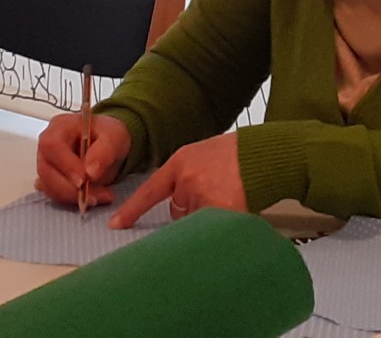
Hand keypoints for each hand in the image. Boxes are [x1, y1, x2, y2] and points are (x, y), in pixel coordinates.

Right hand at [35, 113, 130, 208]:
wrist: (108, 145)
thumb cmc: (107, 135)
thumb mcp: (114, 136)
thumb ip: (104, 151)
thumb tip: (91, 171)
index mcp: (60, 127)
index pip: (53, 146)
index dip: (65, 165)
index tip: (84, 180)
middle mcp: (48, 146)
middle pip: (47, 170)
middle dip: (71, 188)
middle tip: (97, 195)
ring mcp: (47, 164)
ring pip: (49, 186)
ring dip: (73, 197)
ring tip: (100, 197)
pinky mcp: (50, 180)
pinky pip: (54, 195)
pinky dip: (71, 201)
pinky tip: (92, 198)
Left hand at [109, 132, 246, 228]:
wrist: (264, 154)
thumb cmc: (237, 154)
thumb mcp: (203, 154)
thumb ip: (185, 175)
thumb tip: (176, 202)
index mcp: (181, 163)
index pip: (149, 191)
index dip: (132, 210)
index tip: (116, 225)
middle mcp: (187, 180)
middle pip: (176, 211)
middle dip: (190, 209)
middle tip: (213, 192)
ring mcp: (203, 196)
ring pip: (195, 221)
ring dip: (207, 215)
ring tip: (227, 194)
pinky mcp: (220, 211)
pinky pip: (212, 227)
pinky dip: (221, 222)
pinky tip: (234, 204)